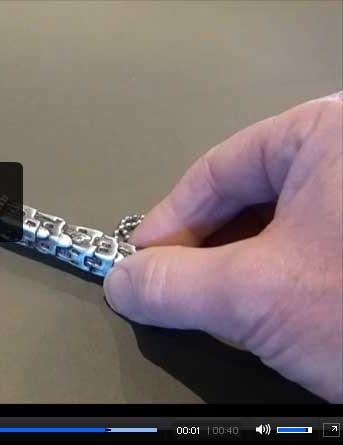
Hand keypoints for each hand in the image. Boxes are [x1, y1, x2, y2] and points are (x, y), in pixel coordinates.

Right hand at [104, 92, 342, 401]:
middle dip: (209, 250)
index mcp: (332, 130)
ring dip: (247, 268)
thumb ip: (174, 285)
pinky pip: (323, 245)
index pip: (219, 169)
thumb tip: (127, 283)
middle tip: (180, 291)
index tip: (144, 262)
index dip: (170, 221)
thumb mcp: (258, 297)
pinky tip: (281, 312)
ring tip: (230, 309)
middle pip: (253, 195)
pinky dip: (289, 278)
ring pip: (289, 224)